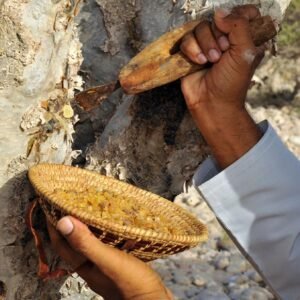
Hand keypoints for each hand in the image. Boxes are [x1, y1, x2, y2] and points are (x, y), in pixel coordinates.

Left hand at [47, 217, 172, 299]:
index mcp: (85, 266)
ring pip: (92, 242)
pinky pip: (108, 243)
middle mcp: (93, 265)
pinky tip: (117, 223)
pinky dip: (107, 231)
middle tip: (73, 203)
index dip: (54, 226)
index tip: (53, 206)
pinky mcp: (121, 262)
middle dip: (71, 223)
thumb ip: (87, 244)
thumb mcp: (108, 261)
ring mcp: (107, 264)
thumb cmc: (131, 283)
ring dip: (90, 226)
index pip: (62, 244)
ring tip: (93, 208)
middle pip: (75, 242)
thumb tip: (63, 222)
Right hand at [180, 5, 264, 167]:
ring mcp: (206, 45)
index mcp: (245, 38)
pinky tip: (198, 63)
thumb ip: (239, 26)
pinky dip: (191, 50)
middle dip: (218, 37)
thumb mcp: (245, 53)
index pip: (244, 13)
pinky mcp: (191, 53)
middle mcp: (225, 39)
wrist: (211, 103)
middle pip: (218, 18)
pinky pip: (186, 39)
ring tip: (210, 62)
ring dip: (204, 45)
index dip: (238, 17)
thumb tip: (219, 13)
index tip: (234, 33)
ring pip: (200, 27)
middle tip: (221, 54)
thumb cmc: (232, 83)